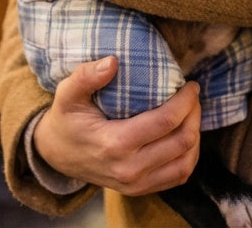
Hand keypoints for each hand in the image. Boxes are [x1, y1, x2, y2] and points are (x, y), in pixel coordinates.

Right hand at [33, 57, 200, 194]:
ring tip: (191, 113)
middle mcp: (129, 169)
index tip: (190, 84)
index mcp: (115, 143)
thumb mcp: (67, 94)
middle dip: (194, 114)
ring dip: (195, 135)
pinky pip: (178, 176)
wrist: (56, 155)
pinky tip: (185, 135)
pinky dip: (189, 155)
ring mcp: (136, 183)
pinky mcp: (140, 190)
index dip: (186, 101)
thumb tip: (113, 61)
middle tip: (192, 95)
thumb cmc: (65, 119)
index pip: (166, 121)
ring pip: (186, 162)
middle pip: (182, 141)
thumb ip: (86, 76)